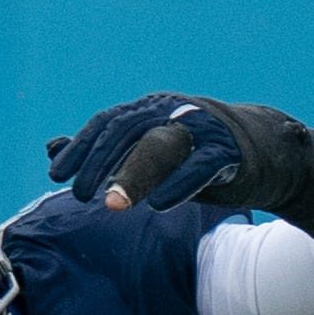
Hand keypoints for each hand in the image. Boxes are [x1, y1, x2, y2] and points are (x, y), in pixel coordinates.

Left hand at [46, 95, 297, 213]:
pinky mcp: (228, 153)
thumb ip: (101, 150)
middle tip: (81, 195)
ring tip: (112, 204)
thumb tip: (52, 147)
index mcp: (147, 110)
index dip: (81, 148)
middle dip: (100, 163)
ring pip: (162, 145)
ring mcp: (201, 129)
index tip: (58, 176)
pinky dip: (180, 184)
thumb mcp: (142, 149)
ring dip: (134, 174)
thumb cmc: (191, 153)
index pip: (106, 123)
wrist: (261, 152)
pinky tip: (160, 204)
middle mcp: (171, 111)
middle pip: (128, 132)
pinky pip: (201, 167)